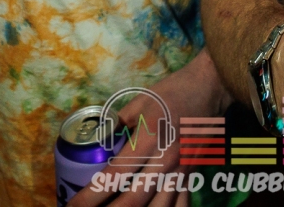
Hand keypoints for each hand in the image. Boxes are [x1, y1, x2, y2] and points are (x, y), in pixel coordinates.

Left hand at [69, 50, 227, 206]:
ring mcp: (182, 171)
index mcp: (148, 139)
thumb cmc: (172, 91)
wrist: (210, 87)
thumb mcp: (139, 100)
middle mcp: (166, 160)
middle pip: (135, 200)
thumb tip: (97, 140)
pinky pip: (181, 205)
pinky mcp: (193, 175)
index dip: (90, 196)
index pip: (114, 176)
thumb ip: (117, 123)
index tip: (72, 206)